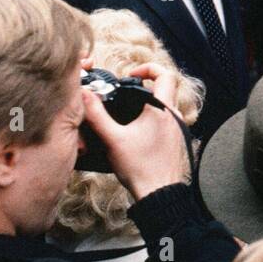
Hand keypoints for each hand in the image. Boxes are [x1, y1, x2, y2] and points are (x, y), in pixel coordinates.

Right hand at [81, 63, 189, 199]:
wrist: (159, 193)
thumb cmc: (140, 168)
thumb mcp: (113, 139)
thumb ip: (97, 115)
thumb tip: (85, 95)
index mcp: (162, 109)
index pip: (165, 75)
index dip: (147, 68)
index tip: (130, 75)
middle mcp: (174, 115)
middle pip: (165, 87)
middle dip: (145, 83)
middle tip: (126, 89)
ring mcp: (177, 128)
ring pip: (165, 103)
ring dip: (148, 101)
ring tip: (127, 109)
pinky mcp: (175, 139)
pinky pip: (165, 118)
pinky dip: (152, 116)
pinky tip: (135, 128)